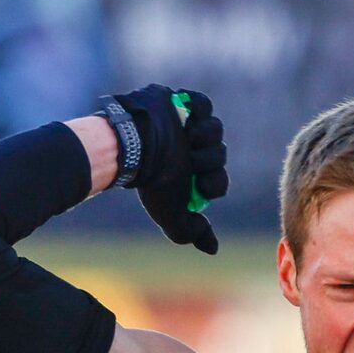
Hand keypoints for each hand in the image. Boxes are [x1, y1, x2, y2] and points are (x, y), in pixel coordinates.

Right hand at [107, 83, 227, 253]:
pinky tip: (187, 122)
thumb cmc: (152, 182)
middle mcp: (192, 151)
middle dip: (209, 160)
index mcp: (191, 175)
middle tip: (192, 160)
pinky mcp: (182, 103)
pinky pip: (204, 104)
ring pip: (214, 129)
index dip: (214, 182)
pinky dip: (199, 112)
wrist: (134, 147)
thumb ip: (191, 233)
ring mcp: (187, 126)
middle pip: (218, 153)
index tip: (200, 184)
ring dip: (206, 137)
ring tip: (188, 139)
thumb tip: (213, 249)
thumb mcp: (172, 216)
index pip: (217, 179)